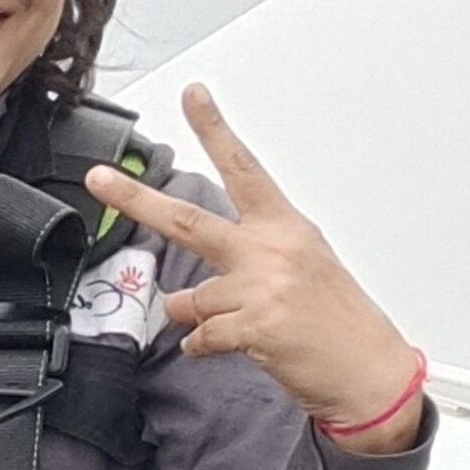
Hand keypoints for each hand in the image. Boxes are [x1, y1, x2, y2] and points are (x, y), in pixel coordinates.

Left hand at [83, 83, 424, 446]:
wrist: (370, 372)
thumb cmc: (338, 321)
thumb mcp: (302, 269)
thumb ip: (245, 265)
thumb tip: (187, 293)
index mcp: (286, 227)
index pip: (243, 168)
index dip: (215, 130)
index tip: (193, 96)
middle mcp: (271, 250)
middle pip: (188, 220)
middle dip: (136, 200)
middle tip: (99, 179)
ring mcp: (262, 287)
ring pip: (192, 298)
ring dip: (200, 315)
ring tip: (240, 324)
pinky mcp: (255, 327)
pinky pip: (201, 336)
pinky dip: (204, 346)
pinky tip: (236, 347)